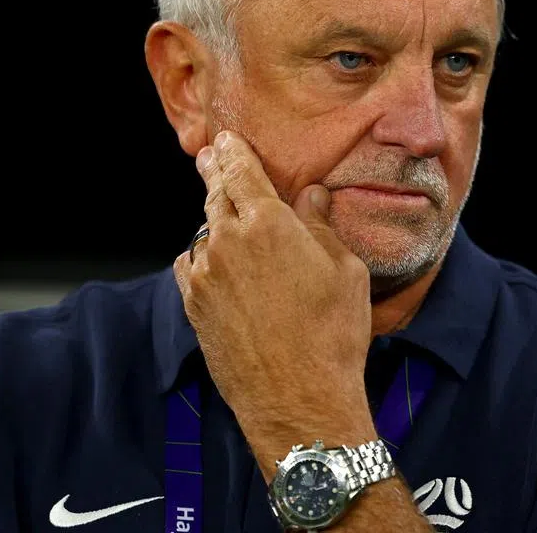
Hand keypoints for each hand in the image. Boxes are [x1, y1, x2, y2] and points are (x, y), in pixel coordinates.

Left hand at [174, 130, 376, 465]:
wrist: (298, 397)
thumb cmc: (332, 333)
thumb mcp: (345, 271)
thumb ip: (321, 226)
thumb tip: (311, 195)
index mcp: (268, 224)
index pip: (242, 173)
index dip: (233, 152)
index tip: (226, 139)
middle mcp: (227, 243)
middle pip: (215, 196)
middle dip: (215, 173)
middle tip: (211, 156)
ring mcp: (205, 277)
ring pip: (204, 233)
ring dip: (212, 218)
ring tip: (221, 211)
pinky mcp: (194, 308)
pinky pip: (191, 267)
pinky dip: (201, 256)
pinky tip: (212, 260)